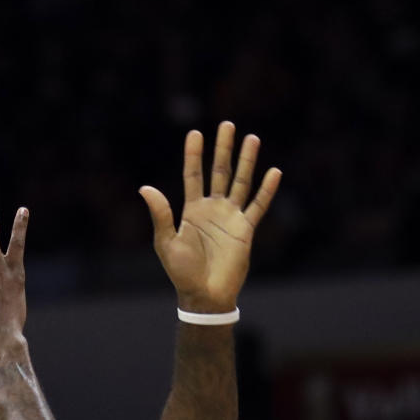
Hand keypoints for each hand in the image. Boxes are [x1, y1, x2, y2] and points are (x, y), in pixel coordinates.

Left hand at [139, 122, 280, 313]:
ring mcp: (230, 218)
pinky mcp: (245, 230)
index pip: (193, 175)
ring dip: (246, 161)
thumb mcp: (166, 242)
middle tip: (227, 125)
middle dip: (223, 149)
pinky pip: (258, 206)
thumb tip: (145, 187)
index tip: (195, 133)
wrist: (204, 295)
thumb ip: (161, 214)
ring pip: (240, 182)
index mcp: (192, 210)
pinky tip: (274, 172)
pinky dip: (266, 190)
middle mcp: (212, 209)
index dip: (193, 155)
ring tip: (252, 138)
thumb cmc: (181, 272)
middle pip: (219, 172)